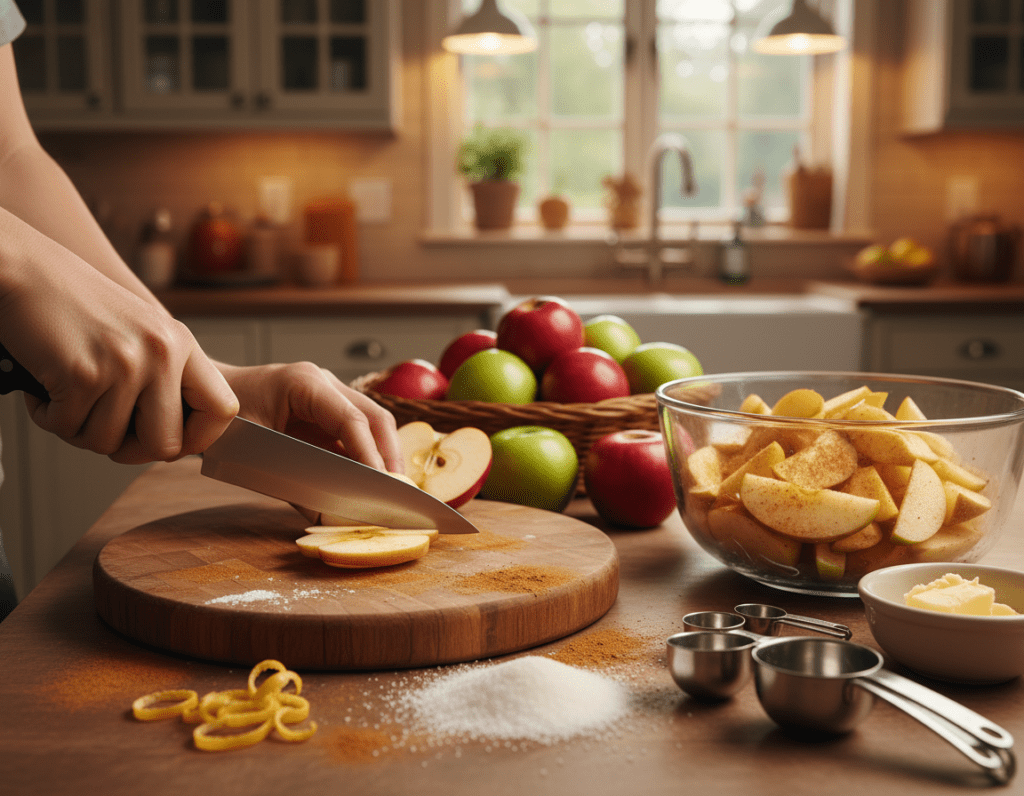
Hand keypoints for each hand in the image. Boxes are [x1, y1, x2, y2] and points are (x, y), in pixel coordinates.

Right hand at [0, 215, 238, 463]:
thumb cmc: (76, 305)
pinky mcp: (83, 373)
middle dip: (129, 448)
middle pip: (166, 445)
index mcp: (182, 343)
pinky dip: (49, 417)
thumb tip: (176, 441)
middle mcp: (162, 352)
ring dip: (80, 429)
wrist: (24, 269)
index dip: (197, 439)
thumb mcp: (141, 332)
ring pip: (109, 443)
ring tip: (68, 394)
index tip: (167, 439)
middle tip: (103, 427)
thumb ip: (164, 376)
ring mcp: (125, 363)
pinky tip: (45, 388)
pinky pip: (69, 428)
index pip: (223, 410)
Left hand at [216, 361, 403, 474]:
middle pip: (375, 417)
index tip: (381, 486)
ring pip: (373, 423)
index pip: (353, 420)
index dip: (371, 455)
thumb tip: (328, 516)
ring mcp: (328, 394)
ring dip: (384, 456)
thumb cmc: (223, 422)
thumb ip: (294, 485)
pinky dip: (368, 456)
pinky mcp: (327, 411)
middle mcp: (324, 383)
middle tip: (396, 492)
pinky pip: (358, 432)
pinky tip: (370, 481)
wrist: (204, 400)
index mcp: (305, 384)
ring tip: (389, 490)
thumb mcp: (254, 455)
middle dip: (389, 456)